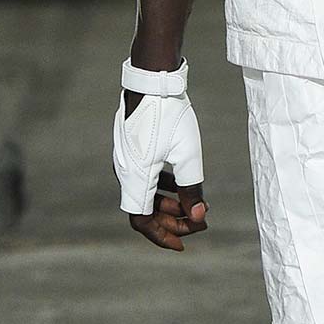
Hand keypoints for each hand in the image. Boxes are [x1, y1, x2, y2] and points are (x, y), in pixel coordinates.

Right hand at [114, 86, 207, 249]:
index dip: (161, 235)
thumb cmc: (170, 115)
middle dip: (171, 220)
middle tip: (198, 222)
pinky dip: (162, 187)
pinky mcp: (132, 149)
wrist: (153, 80)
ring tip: (194, 205)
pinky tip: (181, 184)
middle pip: (143, 209)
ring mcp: (126, 160)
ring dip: (168, 204)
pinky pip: (144, 177)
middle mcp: (125, 171)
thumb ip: (192, 188)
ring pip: (145, 193)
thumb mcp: (188, 154)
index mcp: (134, 176)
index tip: (183, 243)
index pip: (141, 219)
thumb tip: (198, 217)